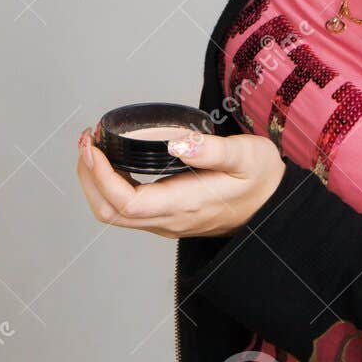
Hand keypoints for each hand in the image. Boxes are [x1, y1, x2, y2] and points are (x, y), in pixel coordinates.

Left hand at [74, 124, 285, 238]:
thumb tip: (177, 144)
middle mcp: (170, 220)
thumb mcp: (248, 155)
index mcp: (186, 205)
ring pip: (113, 214)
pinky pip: (125, 209)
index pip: (125, 202)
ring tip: (93, 146)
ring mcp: (166, 222)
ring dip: (94, 181)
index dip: (100, 175)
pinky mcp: (166, 217)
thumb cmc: (262, 180)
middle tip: (87, 139)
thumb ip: (213, 150)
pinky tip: (111, 160)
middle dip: (87, 175)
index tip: (93, 144)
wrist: (274, 208)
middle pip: (108, 212)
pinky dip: (108, 185)